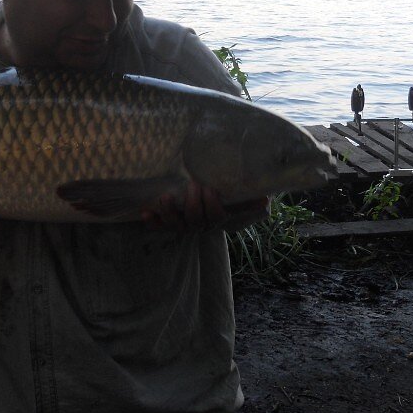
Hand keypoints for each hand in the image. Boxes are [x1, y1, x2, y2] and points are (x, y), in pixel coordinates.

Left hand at [141, 182, 268, 233]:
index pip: (217, 215)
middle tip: (192, 185)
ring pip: (175, 223)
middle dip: (193, 202)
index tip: (209, 188)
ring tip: (165, 197)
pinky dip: (152, 221)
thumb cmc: (219, 204)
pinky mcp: (167, 224)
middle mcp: (199, 225)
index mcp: (216, 219)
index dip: (212, 204)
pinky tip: (145, 213)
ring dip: (169, 211)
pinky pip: (159, 227)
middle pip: (195, 219)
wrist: (202, 217)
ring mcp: (182, 226)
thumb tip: (266, 197)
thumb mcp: (233, 203)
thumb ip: (247, 200)